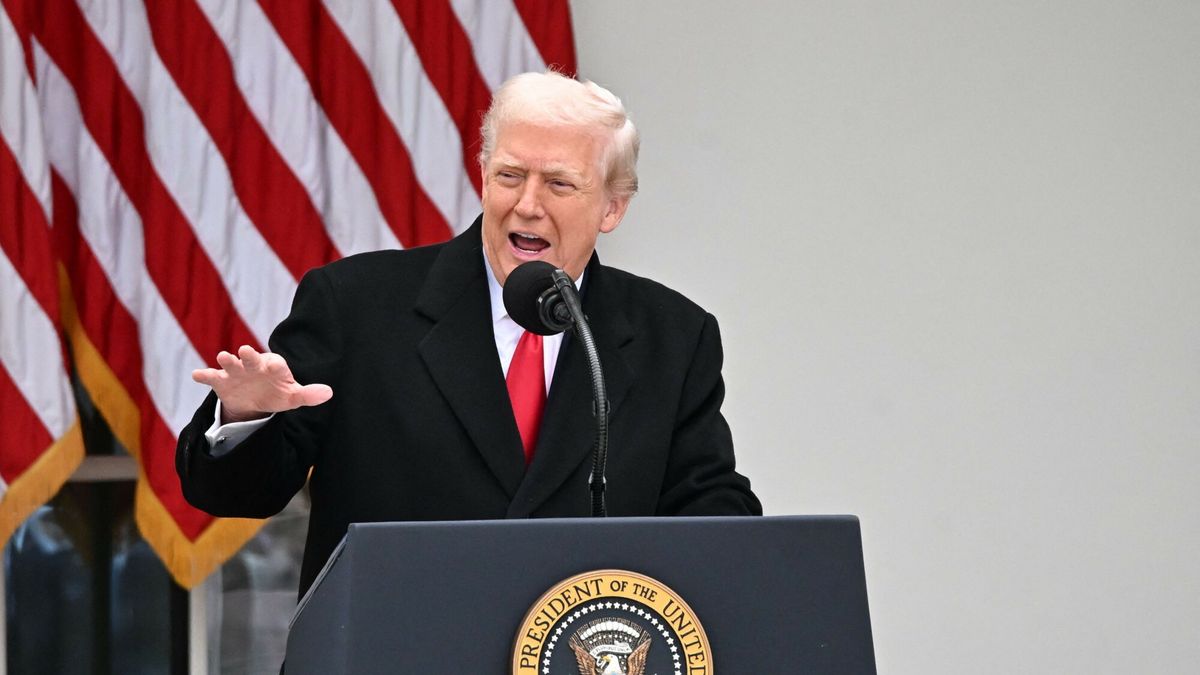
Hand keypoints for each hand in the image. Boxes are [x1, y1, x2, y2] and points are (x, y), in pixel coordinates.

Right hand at [192, 345, 332, 422]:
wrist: (253, 401)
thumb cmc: (277, 393)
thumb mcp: (292, 397)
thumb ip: (308, 394)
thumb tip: (329, 393)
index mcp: (274, 367)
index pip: (277, 365)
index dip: (276, 366)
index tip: (276, 366)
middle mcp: (254, 366)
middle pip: (252, 359)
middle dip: (249, 356)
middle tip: (245, 350)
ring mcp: (237, 373)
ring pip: (231, 365)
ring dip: (227, 361)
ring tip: (223, 357)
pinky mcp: (222, 381)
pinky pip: (211, 377)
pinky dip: (204, 375)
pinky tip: (197, 375)